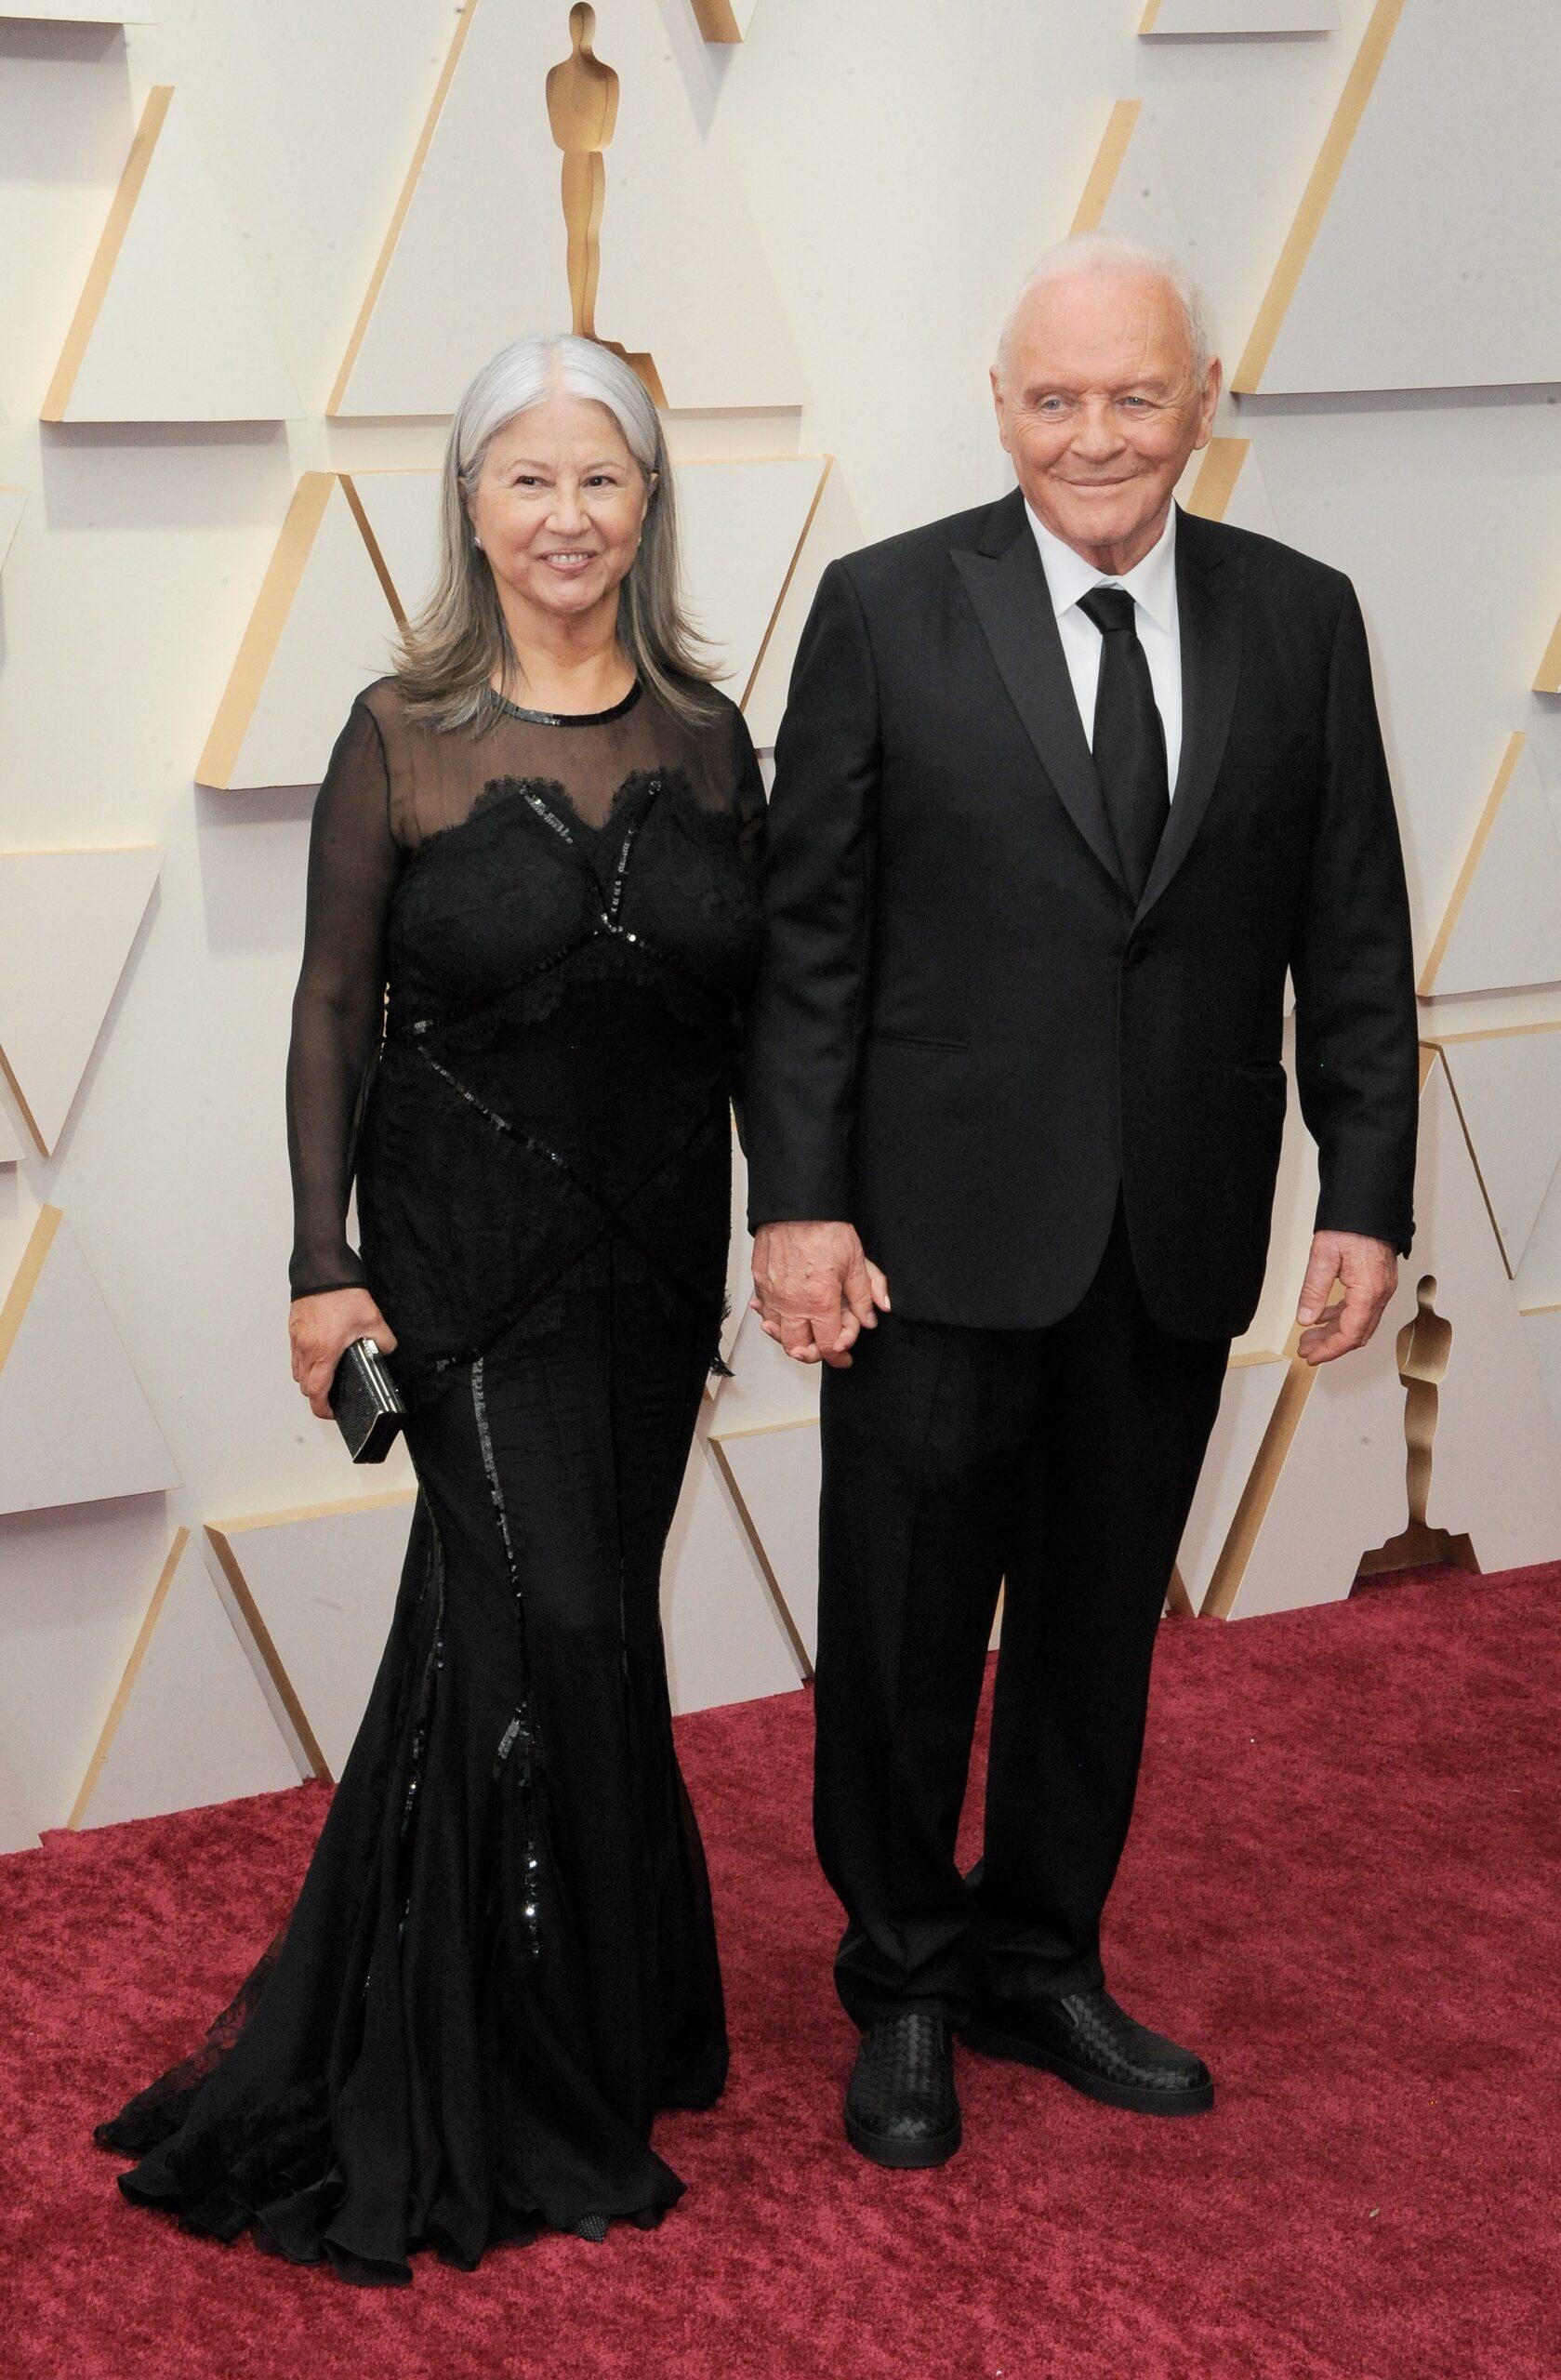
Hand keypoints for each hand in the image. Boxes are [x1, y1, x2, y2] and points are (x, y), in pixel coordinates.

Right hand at [289, 1288, 397, 1417]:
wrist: (322, 1267)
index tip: (332, 1412)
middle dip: (317, 1395)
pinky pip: (295, 1354)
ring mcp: (297, 1338)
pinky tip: (321, 1353)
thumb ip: (383, 1341)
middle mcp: (305, 1348)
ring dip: (309, 1378)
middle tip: (332, 1396)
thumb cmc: (341, 1292)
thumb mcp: (373, 1319)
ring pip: (297, 1370)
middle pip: (304, 1385)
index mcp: (323, 1351)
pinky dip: (305, 1361)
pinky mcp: (294, 1328)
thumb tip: (385, 1351)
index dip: (323, 1408)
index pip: (316, 1392)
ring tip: (327, 1375)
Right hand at [749, 1221, 890, 1368]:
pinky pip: (763, 1311)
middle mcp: (792, 1303)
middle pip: (798, 1348)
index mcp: (819, 1302)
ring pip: (777, 1333)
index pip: (828, 1345)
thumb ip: (866, 1293)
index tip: (844, 1356)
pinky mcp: (759, 1282)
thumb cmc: (823, 1227)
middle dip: (813, 1354)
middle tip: (825, 1348)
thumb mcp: (855, 1260)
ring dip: (791, 1338)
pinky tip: (782, 1314)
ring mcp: (772, 1294)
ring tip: (805, 1333)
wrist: (796, 1205)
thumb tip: (872, 1315)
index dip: (838, 1355)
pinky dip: (771, 1318)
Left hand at [1295, 1231, 1395, 1366]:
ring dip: (1335, 1332)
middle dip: (1330, 1345)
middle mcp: (1381, 1294)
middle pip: (1357, 1333)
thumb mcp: (1324, 1255)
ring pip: (1359, 1322)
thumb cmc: (1352, 1224)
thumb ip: (1314, 1290)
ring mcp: (1382, 1288)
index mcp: (1369, 1291)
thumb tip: (1305, 1319)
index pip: (1350, 1334)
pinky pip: (1361, 1308)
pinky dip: (1341, 1316)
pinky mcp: (1378, 1282)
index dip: (1330, 1350)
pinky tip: (1321, 1316)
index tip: (1311, 1357)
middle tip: (1305, 1349)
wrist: (1371, 1202)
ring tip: (1309, 1336)